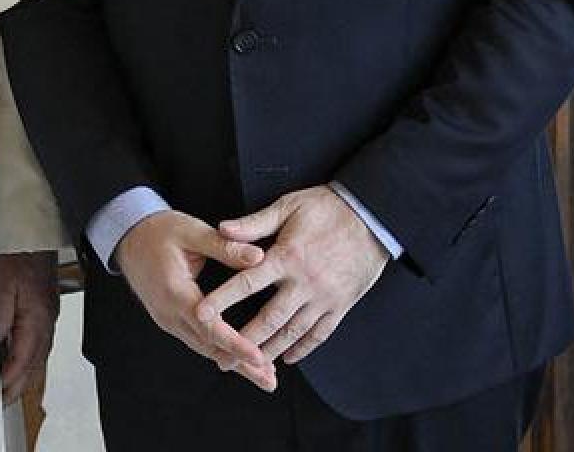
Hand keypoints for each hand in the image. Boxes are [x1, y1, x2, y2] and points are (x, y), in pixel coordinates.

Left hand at [0, 251, 58, 403]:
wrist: (34, 233)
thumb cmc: (18, 254)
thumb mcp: (0, 284)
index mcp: (37, 318)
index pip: (24, 360)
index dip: (9, 380)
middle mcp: (46, 321)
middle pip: (35, 364)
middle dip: (18, 386)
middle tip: (0, 400)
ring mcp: (48, 316)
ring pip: (38, 355)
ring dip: (23, 374)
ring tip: (6, 388)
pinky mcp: (44, 309)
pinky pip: (38, 342)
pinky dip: (27, 358)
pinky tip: (16, 360)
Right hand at [113, 210, 273, 387]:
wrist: (128, 237)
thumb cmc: (158, 231)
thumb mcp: (191, 231)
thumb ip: (225, 246)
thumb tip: (258, 257)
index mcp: (175, 292)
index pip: (209, 326)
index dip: (235, 344)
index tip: (258, 357)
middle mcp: (170, 313)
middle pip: (209, 347)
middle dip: (240, 365)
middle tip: (269, 380)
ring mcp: (168, 320)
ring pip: (203, 348)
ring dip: (232, 363)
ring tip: (262, 375)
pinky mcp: (170, 320)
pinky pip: (197, 341)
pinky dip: (219, 351)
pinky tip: (237, 358)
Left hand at [198, 186, 387, 370]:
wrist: (372, 217)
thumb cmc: (326, 208)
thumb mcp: (288, 207)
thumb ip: (254, 223)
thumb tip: (222, 229)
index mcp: (287, 256)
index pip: (247, 282)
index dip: (223, 299)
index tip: (201, 313)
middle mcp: (304, 282)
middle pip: (269, 319)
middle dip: (243, 341)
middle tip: (222, 358)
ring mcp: (324, 297)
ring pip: (293, 332)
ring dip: (270, 351)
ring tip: (251, 366)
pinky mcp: (341, 305)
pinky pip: (320, 333)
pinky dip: (303, 348)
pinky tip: (288, 357)